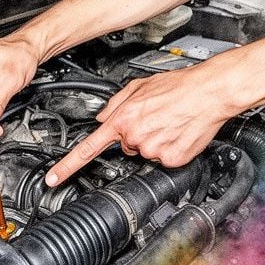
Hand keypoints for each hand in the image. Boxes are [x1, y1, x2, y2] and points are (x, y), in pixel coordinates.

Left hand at [45, 64, 240, 186]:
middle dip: (136, 135)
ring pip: (145, 153)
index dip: (67, 166)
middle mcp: (135, 137)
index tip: (54, 179)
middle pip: (126, 147)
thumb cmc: (179, 86)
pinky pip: (164, 159)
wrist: (210, 92)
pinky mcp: (171, 159)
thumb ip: (115, 102)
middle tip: (154, 119)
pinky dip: (170, 149)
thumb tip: (103, 116)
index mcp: (122, 118)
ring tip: (169, 123)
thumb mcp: (138, 85)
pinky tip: (177, 133)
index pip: (88, 148)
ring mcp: (153, 150)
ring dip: (155, 141)